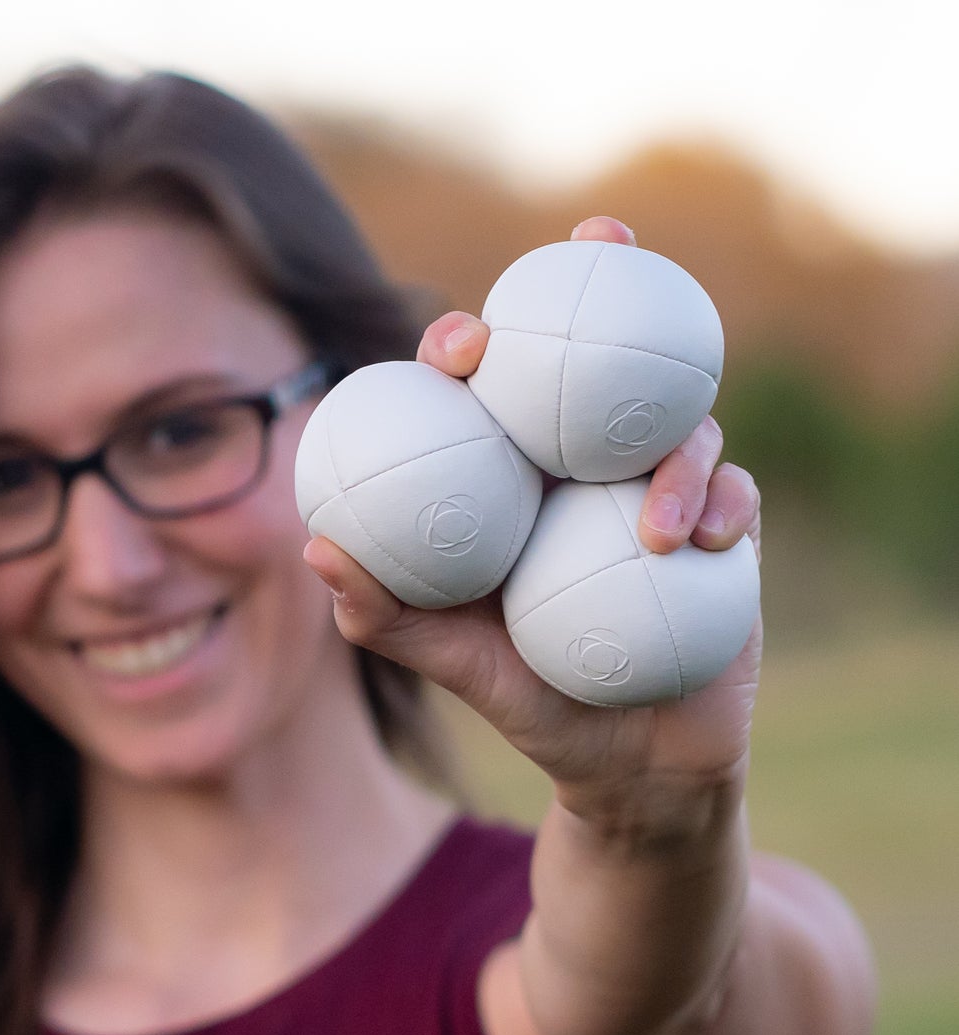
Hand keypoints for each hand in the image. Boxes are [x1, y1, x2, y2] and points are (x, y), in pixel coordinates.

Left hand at [303, 216, 762, 822]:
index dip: (467, 344)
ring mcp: (657, 491)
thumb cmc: (532, 707)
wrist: (633, 763)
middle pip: (591, 359)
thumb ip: (387, 616)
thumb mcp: (455, 665)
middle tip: (598, 258)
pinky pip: (733, 490)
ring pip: (676, 422)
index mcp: (512, 485)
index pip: (483, 392)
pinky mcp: (724, 523)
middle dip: (599, 286)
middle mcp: (583, 473)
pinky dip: (724, 503)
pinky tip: (708, 542)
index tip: (460, 346)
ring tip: (660, 532)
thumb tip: (315, 548)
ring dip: (676, 453)